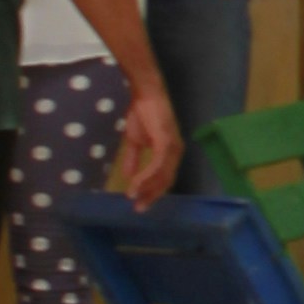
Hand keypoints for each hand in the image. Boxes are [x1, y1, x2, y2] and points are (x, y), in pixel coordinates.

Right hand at [115, 80, 180, 205]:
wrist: (143, 95)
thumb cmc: (141, 114)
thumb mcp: (134, 141)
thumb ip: (133, 159)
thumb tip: (127, 176)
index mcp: (170, 152)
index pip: (164, 178)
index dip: (152, 192)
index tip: (139, 204)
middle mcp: (176, 152)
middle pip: (166, 181)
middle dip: (151, 196)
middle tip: (138, 208)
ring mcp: (173, 147)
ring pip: (162, 175)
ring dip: (147, 188)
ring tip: (133, 197)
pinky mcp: (166, 141)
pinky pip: (157, 165)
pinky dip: (146, 176)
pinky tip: (135, 184)